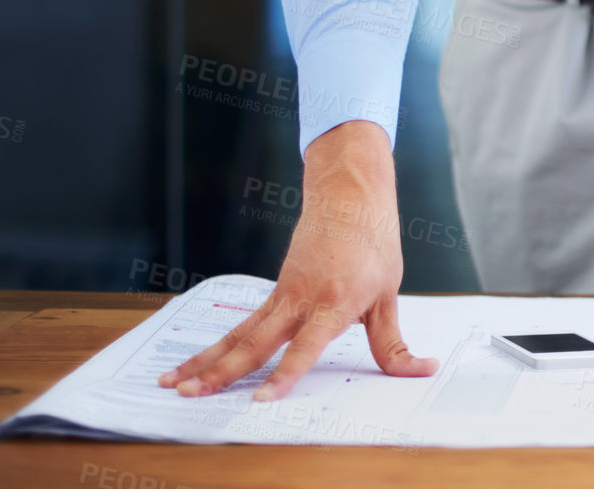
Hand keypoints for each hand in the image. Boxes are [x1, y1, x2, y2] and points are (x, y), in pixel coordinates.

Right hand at [157, 120, 439, 400]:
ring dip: (206, 360)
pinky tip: (196, 362)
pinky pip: (245, 323)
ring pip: (240, 334)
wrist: (350, 194)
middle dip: (221, 372)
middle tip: (190, 394)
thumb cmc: (373, 241)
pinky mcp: (276, 290)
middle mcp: (302, 300)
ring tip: (173, 381)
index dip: (284, 374)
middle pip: (255, 343)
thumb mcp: (388, 294)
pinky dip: (220, 344)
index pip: (305, 347)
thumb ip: (393, 342)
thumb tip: (421, 370)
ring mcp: (284, 294)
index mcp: (334, 302)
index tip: (261, 399)